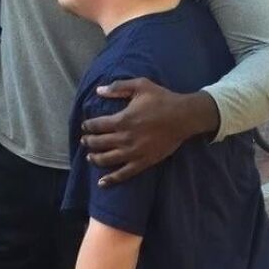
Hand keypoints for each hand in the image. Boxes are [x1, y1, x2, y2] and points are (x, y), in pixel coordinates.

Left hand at [81, 79, 216, 184]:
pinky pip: (124, 173)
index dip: (88, 126)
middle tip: (85, 140)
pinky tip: (102, 183)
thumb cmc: (162, 99)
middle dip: (88, 141)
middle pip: (99, 143)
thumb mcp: (140, 85)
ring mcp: (133, 152)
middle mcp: (125, 138)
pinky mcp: (143, 162)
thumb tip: (99, 90)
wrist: (184, 117)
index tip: (85, 126)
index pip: (97, 125)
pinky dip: (111, 179)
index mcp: (122, 120)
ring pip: (107, 159)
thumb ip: (118, 87)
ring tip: (90, 157)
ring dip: (95, 159)